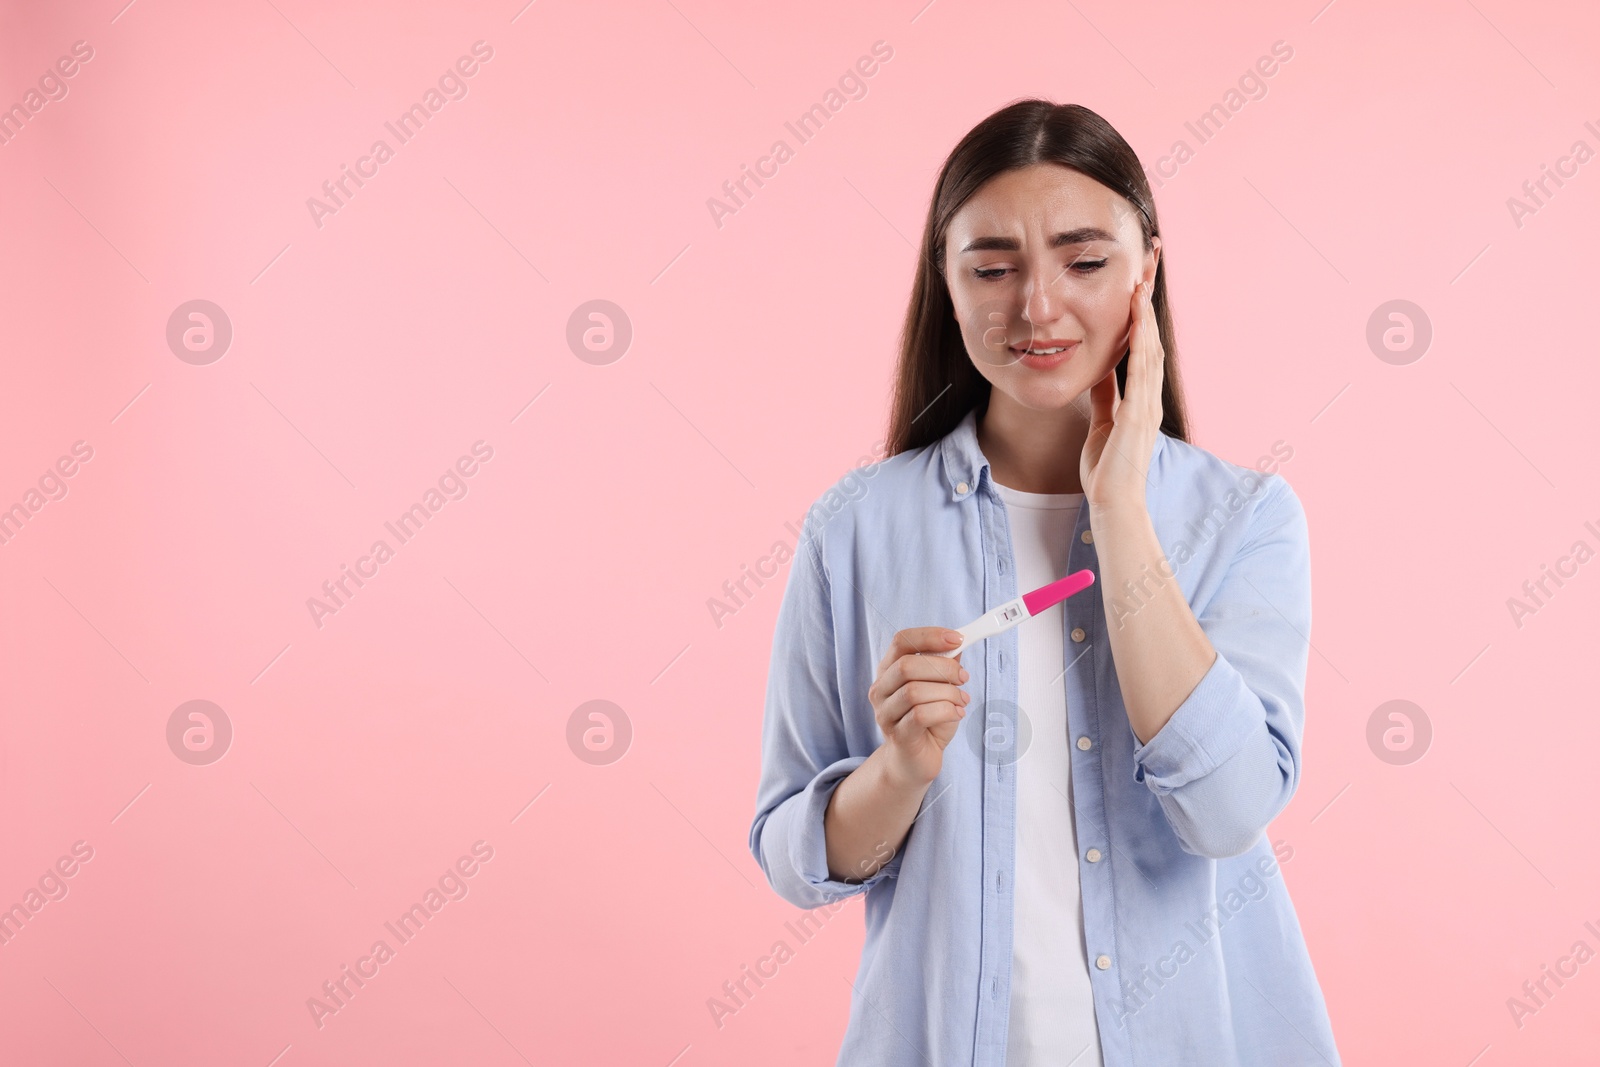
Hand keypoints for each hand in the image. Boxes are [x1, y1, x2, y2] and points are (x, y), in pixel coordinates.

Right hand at [868, 627, 970, 787]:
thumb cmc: (929, 720)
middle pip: (907, 666)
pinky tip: (957, 713)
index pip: (902, 641)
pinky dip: (946, 711)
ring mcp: (885, 713)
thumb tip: (958, 642)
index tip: (958, 639)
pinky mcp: (898, 735)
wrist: (916, 760)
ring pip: (914, 692)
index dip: (930, 636)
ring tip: (961, 700)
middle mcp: (881, 689)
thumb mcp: (940, 687)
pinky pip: (921, 715)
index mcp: (889, 670)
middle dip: (944, 668)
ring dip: (948, 693)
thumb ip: (945, 664)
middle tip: (964, 677)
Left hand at [1081, 279, 1163, 510]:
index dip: (1142, 314)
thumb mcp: (1102, 422)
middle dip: (1149, 300)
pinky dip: (1141, 343)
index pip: (1143, 346)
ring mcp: (1146, 404)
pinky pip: (1141, 372)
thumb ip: (1105, 397)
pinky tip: (1138, 320)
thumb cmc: (1107, 468)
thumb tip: (1100, 372)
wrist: (1113, 500)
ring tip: (1143, 280)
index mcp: (1140, 398)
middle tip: (1150, 264)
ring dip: (1146, 314)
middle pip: (1152, 338)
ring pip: (1150, 349)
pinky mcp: (1138, 415)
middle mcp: (1148, 396)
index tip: (1139, 282)